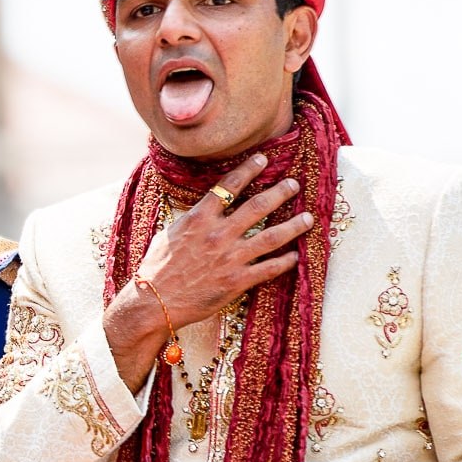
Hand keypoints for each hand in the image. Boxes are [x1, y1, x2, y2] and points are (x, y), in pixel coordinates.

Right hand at [106, 153, 314, 387]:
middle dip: (280, 192)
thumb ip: (192, 221)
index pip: (228, 187)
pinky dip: (284, 262)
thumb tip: (204, 209)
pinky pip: (268, 269)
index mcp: (198, 219)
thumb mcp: (169, 234)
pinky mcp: (236, 281)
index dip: (248, 170)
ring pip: (271, 237)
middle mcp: (218, 235)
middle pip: (257, 207)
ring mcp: (229, 258)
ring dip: (293, 226)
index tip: (263, 159)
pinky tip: (294, 256)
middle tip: (294, 184)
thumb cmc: (156, 268)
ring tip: (308, 218)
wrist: (153, 302)